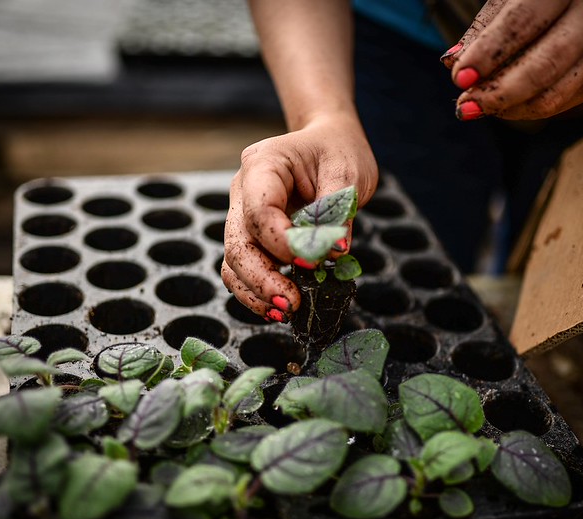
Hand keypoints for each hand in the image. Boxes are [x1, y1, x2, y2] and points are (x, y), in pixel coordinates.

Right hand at [222, 113, 377, 320]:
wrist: (328, 143)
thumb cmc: (337, 151)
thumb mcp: (348, 173)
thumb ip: (337, 212)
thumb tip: (333, 253)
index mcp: (263, 164)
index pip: (259, 210)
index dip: (281, 242)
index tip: (312, 262)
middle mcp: (243, 190)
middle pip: (238, 242)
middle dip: (262, 278)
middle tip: (292, 303)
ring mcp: (242, 213)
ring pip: (234, 261)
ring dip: (255, 291)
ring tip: (286, 311)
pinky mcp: (251, 235)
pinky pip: (243, 268)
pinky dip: (256, 291)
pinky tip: (278, 307)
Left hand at [442, 0, 582, 119]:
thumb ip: (484, 25)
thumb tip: (452, 60)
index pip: (522, 24)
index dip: (488, 54)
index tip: (460, 78)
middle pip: (543, 66)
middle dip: (498, 93)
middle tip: (464, 106)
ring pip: (553, 93)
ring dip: (508, 109)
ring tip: (476, 108)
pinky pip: (560, 102)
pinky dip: (524, 110)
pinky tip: (501, 107)